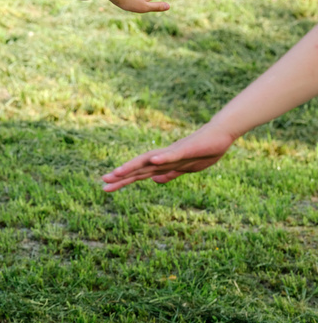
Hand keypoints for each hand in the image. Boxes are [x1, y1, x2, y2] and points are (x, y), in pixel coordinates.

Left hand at [101, 124, 235, 191]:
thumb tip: (154, 181)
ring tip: (118, 172)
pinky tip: (152, 161)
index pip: (138, 174)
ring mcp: (172, 153)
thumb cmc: (203, 151)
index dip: (123, 180)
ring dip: (134, 166)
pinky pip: (172, 155)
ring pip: (149, 160)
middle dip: (121, 176)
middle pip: (138, 168)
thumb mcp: (185, 169)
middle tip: (103, 182)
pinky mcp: (185, 149)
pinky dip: (162, 158)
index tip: (105, 187)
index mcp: (162, 164)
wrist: (220, 135)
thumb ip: (169, 174)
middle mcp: (163, 158)